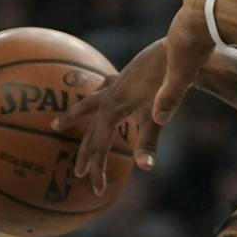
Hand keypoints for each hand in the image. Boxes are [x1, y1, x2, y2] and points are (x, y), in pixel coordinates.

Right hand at [52, 39, 168, 195]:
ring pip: (89, 105)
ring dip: (76, 117)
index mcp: (112, 108)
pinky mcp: (126, 76)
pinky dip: (95, 96)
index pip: (100, 146)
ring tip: (59, 124)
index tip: (96, 190)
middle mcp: (109, 96)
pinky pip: (104, 88)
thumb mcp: (159, 114)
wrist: (178, 47)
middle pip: (91, 130)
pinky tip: (97, 92)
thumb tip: (145, 167)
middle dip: (86, 154)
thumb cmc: (170, 80)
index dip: (98, 169)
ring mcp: (116, 84)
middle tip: (78, 173)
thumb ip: (149, 141)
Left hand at [151, 0, 230, 128]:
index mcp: (193, 46)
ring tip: (177, 6)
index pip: (182, 55)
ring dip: (182, 10)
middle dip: (187, 32)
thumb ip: (170, 95)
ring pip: (186, 7)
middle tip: (184, 35)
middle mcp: (197, 25)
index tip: (182, 66)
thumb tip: (159, 121)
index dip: (178, 59)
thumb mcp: (179, 75)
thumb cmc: (195, 44)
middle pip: (188, 30)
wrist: (211, 11)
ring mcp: (195, 3)